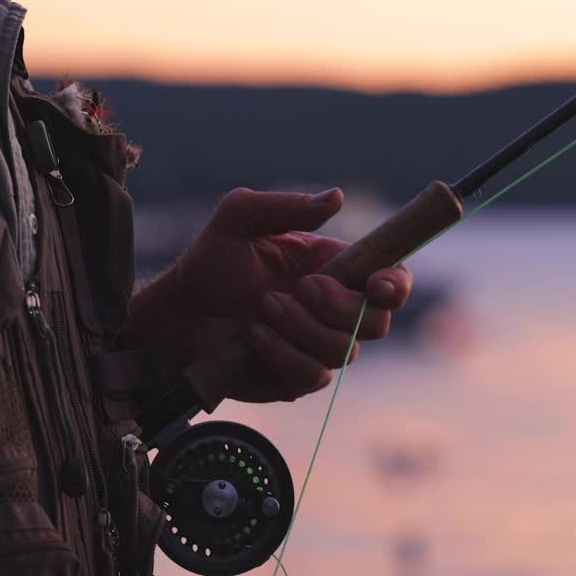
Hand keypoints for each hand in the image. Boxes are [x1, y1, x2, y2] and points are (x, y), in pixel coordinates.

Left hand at [126, 188, 412, 402]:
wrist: (179, 316)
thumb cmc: (212, 263)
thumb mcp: (239, 219)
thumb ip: (286, 207)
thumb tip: (335, 198)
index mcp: (337, 268)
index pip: (391, 279)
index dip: (396, 284)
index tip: (377, 285)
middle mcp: (337, 310)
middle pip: (378, 321)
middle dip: (341, 306)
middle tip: (301, 288)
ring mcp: (319, 347)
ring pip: (345, 351)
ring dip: (303, 328)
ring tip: (264, 308)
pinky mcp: (298, 377)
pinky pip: (311, 375)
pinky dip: (283, 354)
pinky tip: (255, 337)